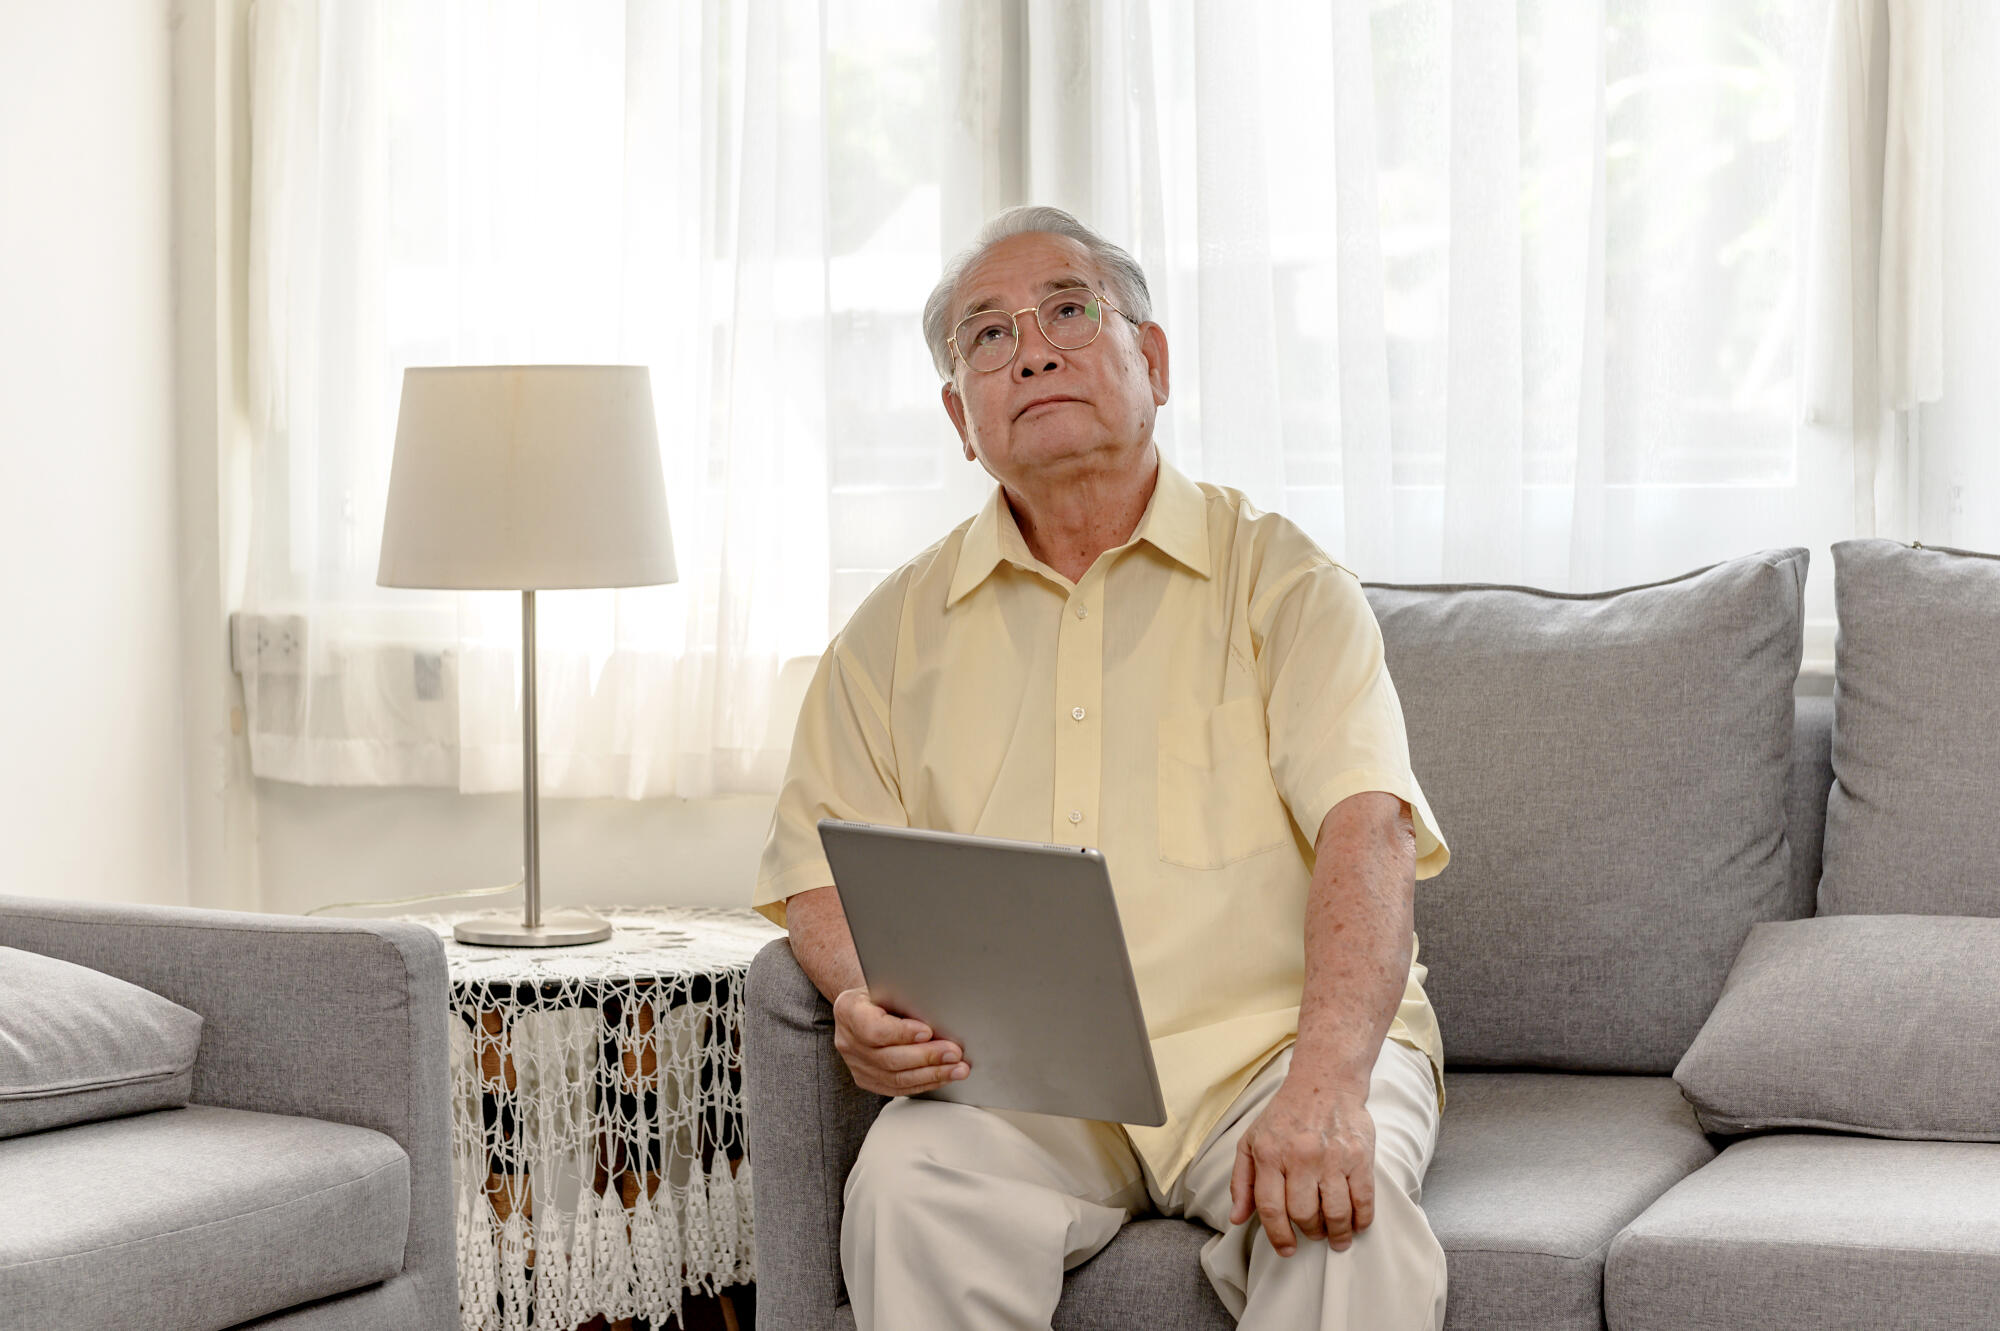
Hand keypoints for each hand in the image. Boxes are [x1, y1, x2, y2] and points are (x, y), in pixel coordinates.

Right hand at [831, 987, 971, 1097]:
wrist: (866, 1006)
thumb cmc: (881, 992)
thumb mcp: (888, 985)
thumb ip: (906, 999)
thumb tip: (939, 1013)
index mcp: (848, 1010)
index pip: (874, 1029)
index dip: (902, 1033)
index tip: (928, 1031)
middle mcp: (848, 1041)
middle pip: (889, 1058)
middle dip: (927, 1057)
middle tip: (954, 1052)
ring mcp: (856, 1064)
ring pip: (896, 1079)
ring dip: (932, 1074)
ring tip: (957, 1068)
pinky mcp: (867, 1080)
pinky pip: (898, 1088)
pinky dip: (925, 1083)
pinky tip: (944, 1076)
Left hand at [1228, 1079, 1375, 1257]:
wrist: (1324, 1081)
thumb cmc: (1284, 1115)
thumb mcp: (1251, 1141)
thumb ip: (1241, 1181)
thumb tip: (1237, 1218)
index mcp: (1269, 1154)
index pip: (1271, 1209)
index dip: (1279, 1236)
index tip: (1286, 1249)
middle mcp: (1300, 1157)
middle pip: (1304, 1214)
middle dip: (1310, 1232)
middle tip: (1314, 1234)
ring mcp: (1332, 1157)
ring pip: (1335, 1212)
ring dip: (1337, 1233)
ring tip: (1336, 1237)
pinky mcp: (1359, 1155)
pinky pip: (1363, 1198)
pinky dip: (1361, 1219)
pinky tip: (1356, 1224)